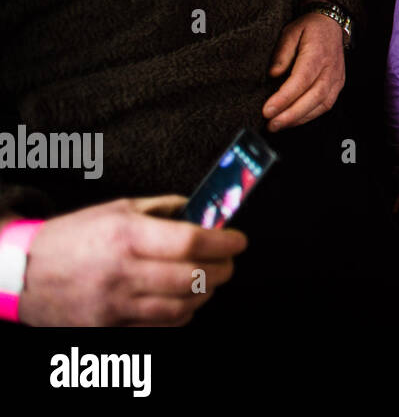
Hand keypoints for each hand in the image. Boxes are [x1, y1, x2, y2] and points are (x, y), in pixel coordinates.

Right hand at [16, 196, 245, 325]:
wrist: (23, 273)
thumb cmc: (73, 236)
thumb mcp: (117, 209)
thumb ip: (163, 208)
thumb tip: (203, 211)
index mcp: (126, 235)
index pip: (190, 241)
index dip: (223, 242)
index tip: (238, 240)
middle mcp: (123, 271)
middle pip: (193, 277)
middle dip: (222, 269)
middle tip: (229, 262)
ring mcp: (115, 304)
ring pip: (181, 306)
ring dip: (206, 293)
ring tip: (211, 280)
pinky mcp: (109, 326)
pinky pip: (160, 326)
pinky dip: (182, 314)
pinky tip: (186, 300)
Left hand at [263, 12, 345, 130]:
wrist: (332, 25)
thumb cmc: (309, 28)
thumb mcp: (290, 31)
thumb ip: (282, 52)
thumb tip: (273, 74)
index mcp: (317, 53)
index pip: (301, 80)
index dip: (284, 97)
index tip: (267, 110)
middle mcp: (330, 68)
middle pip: (313, 97)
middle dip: (291, 114)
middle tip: (271, 125)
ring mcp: (337, 78)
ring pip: (321, 105)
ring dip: (299, 118)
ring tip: (278, 125)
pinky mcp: (338, 85)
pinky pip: (325, 105)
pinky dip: (309, 116)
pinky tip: (293, 120)